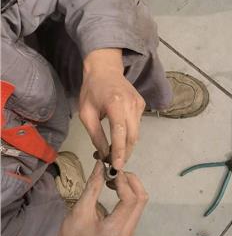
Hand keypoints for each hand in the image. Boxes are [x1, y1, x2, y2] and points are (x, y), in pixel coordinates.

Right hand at [46, 162, 148, 235]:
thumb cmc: (72, 235)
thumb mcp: (79, 210)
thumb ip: (93, 187)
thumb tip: (101, 165)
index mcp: (114, 229)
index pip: (130, 200)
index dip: (124, 182)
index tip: (112, 171)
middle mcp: (127, 231)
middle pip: (141, 199)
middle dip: (131, 181)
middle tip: (114, 172)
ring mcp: (130, 230)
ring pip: (141, 201)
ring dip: (131, 185)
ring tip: (113, 178)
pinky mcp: (129, 227)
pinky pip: (136, 205)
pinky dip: (129, 192)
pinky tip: (115, 187)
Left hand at [79, 48, 145, 169]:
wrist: (105, 69)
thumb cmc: (92, 90)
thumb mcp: (86, 113)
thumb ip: (95, 134)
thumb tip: (104, 153)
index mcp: (116, 104)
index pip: (120, 132)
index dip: (119, 151)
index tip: (116, 166)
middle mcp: (131, 104)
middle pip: (132, 136)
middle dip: (125, 153)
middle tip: (114, 164)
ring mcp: (139, 104)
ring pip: (136, 133)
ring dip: (127, 146)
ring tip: (115, 153)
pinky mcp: (142, 104)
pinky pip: (137, 125)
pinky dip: (129, 134)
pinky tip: (120, 137)